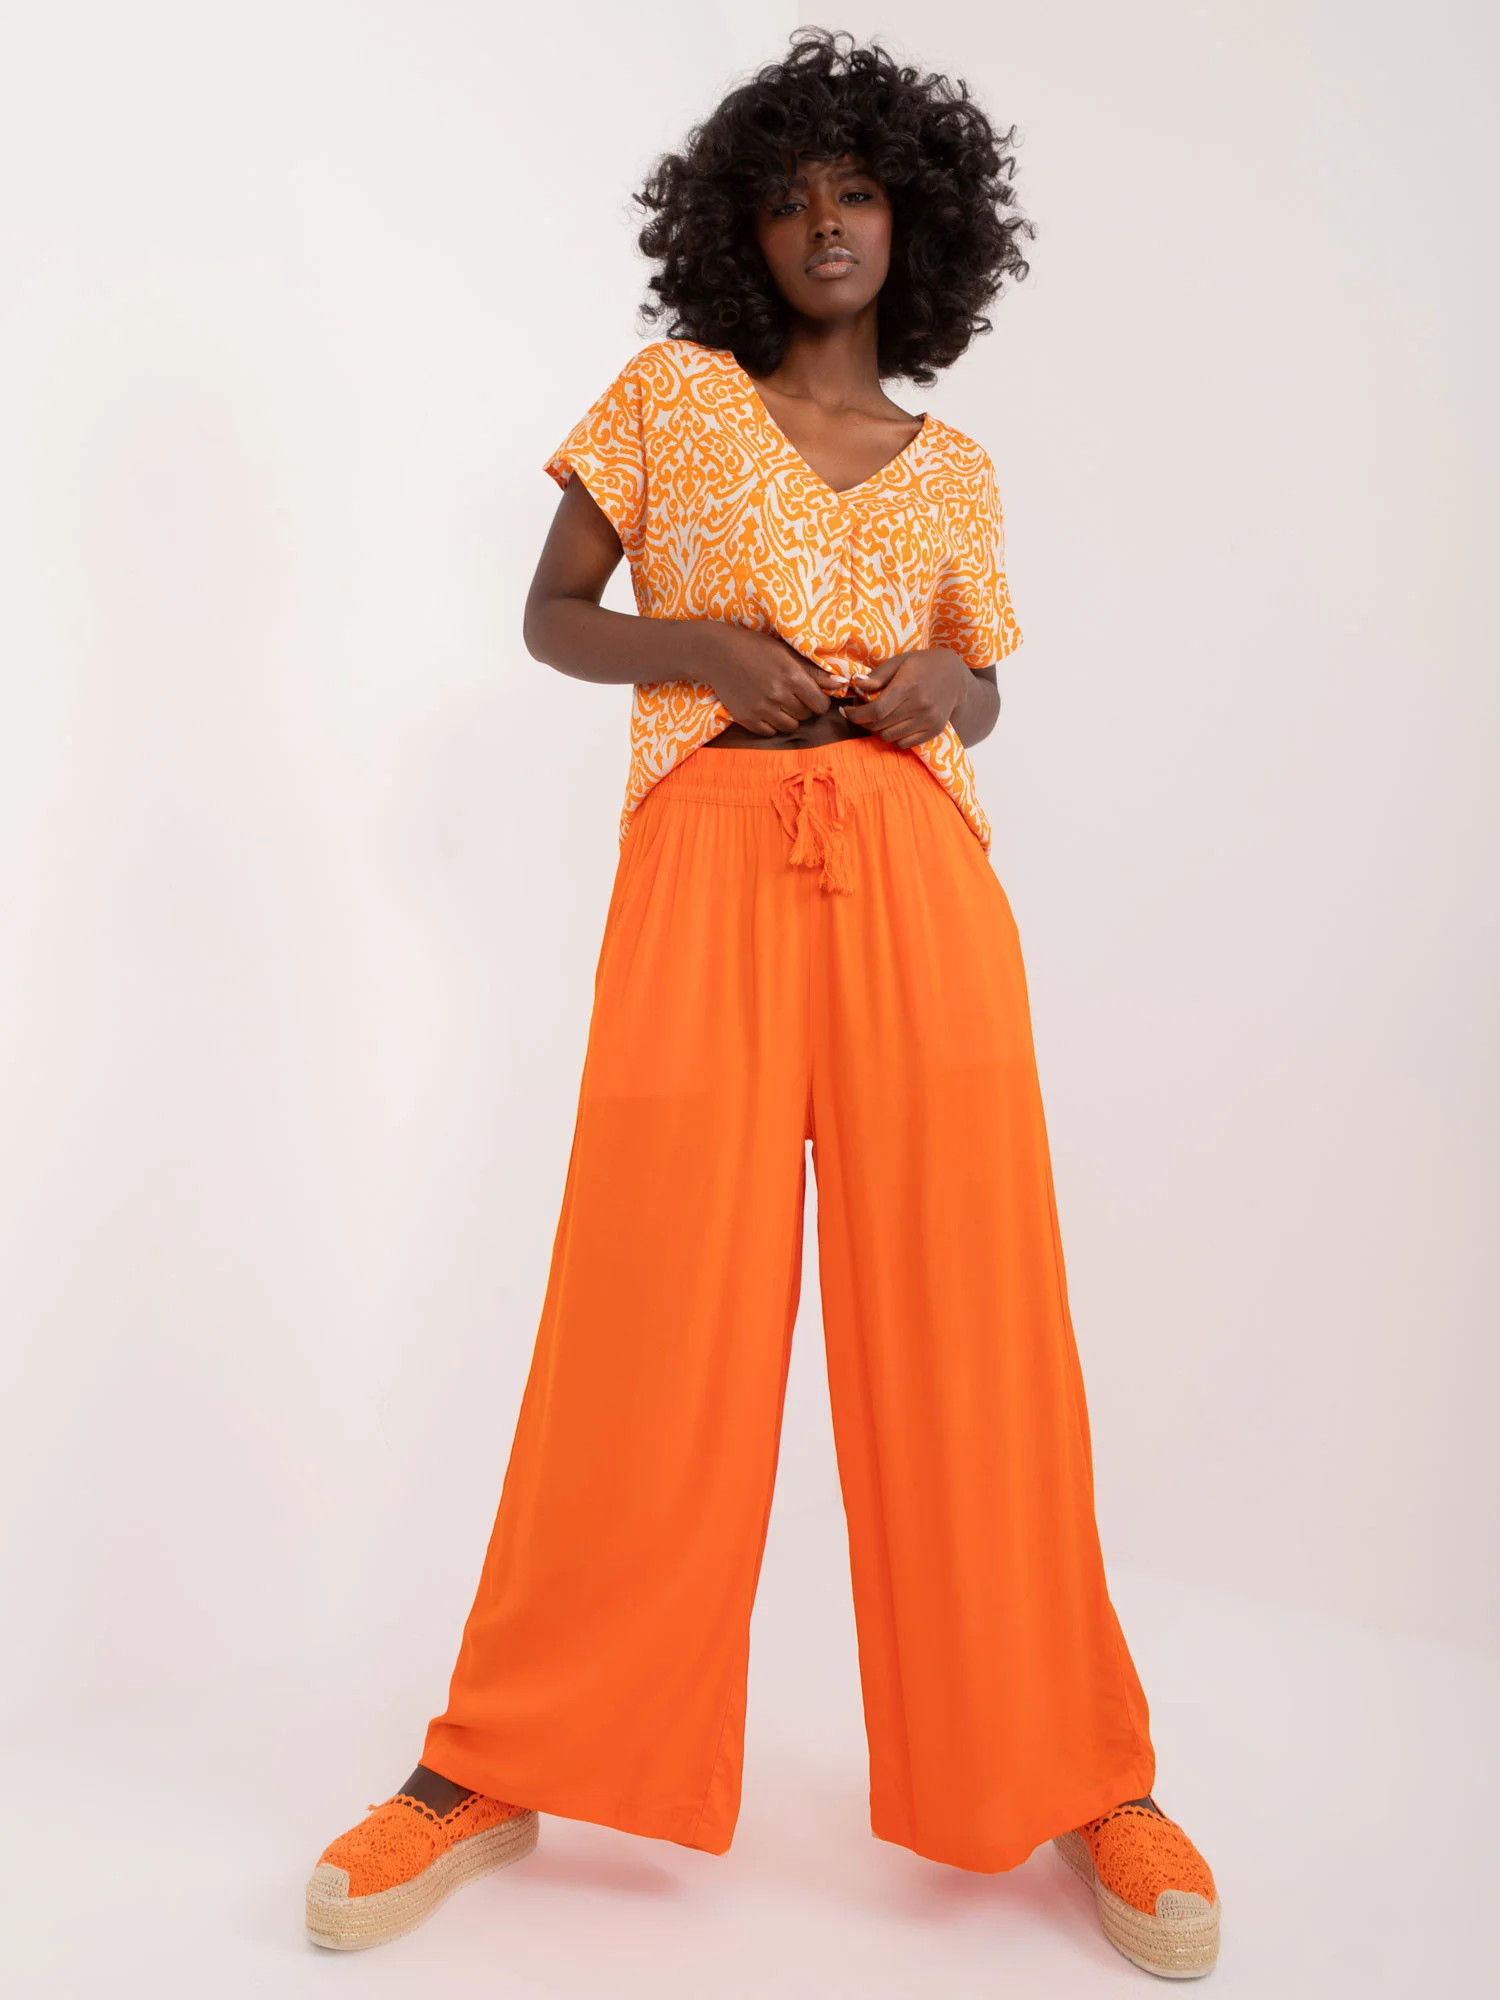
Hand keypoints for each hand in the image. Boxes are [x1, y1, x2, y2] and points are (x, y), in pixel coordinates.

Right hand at [701, 625, 847, 736]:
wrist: (717, 654)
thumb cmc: (755, 648)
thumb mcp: (787, 653)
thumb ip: (815, 672)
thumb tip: (842, 684)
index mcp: (792, 676)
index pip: (820, 704)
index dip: (819, 700)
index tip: (811, 694)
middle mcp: (778, 694)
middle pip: (806, 715)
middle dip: (803, 706)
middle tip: (790, 694)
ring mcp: (761, 709)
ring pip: (790, 726)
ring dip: (788, 716)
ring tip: (778, 701)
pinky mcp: (747, 719)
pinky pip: (770, 732)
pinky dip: (771, 724)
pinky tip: (764, 708)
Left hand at [838, 648, 970, 748]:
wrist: (954, 676)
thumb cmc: (921, 665)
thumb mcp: (899, 662)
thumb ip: (877, 676)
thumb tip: (855, 684)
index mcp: (908, 686)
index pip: (876, 710)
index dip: (856, 715)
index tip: (846, 711)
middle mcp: (920, 706)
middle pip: (880, 726)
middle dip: (864, 721)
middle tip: (861, 712)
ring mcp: (929, 720)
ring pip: (889, 737)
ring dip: (878, 729)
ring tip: (879, 716)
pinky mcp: (934, 730)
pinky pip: (904, 743)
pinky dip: (894, 736)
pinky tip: (894, 723)